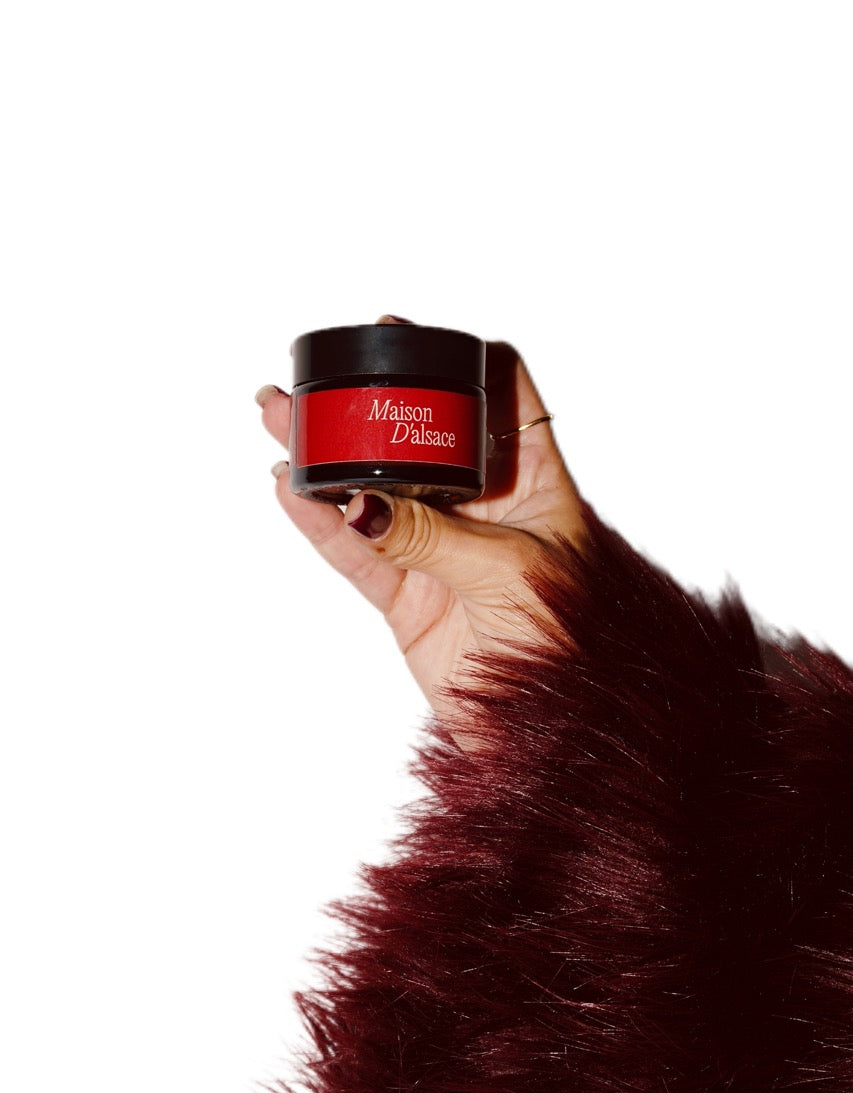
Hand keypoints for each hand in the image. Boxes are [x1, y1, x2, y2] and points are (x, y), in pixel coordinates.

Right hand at [259, 320, 585, 717]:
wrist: (551, 735)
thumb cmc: (569, 648)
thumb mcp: (508, 574)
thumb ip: (430, 536)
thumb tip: (359, 503)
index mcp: (534, 482)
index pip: (503, 396)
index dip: (458, 359)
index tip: (405, 333)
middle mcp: (484, 508)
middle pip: (419, 439)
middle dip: (369, 408)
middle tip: (319, 381)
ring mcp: (440, 549)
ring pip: (374, 491)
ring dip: (325, 459)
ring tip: (278, 420)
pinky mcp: (407, 596)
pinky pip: (356, 552)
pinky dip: (321, 524)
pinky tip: (291, 490)